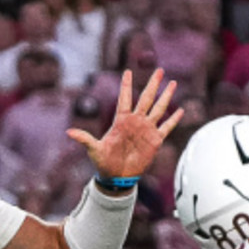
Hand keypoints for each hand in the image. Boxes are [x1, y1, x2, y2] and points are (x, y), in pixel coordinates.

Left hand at [67, 69, 181, 180]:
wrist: (117, 177)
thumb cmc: (103, 162)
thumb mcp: (93, 149)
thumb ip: (84, 138)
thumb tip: (68, 132)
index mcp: (121, 121)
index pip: (125, 98)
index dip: (126, 85)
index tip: (127, 71)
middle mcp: (135, 122)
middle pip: (146, 98)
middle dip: (153, 84)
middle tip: (159, 70)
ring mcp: (146, 130)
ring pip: (159, 109)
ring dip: (166, 96)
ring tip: (172, 83)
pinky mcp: (155, 140)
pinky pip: (166, 127)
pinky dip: (174, 119)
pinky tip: (180, 110)